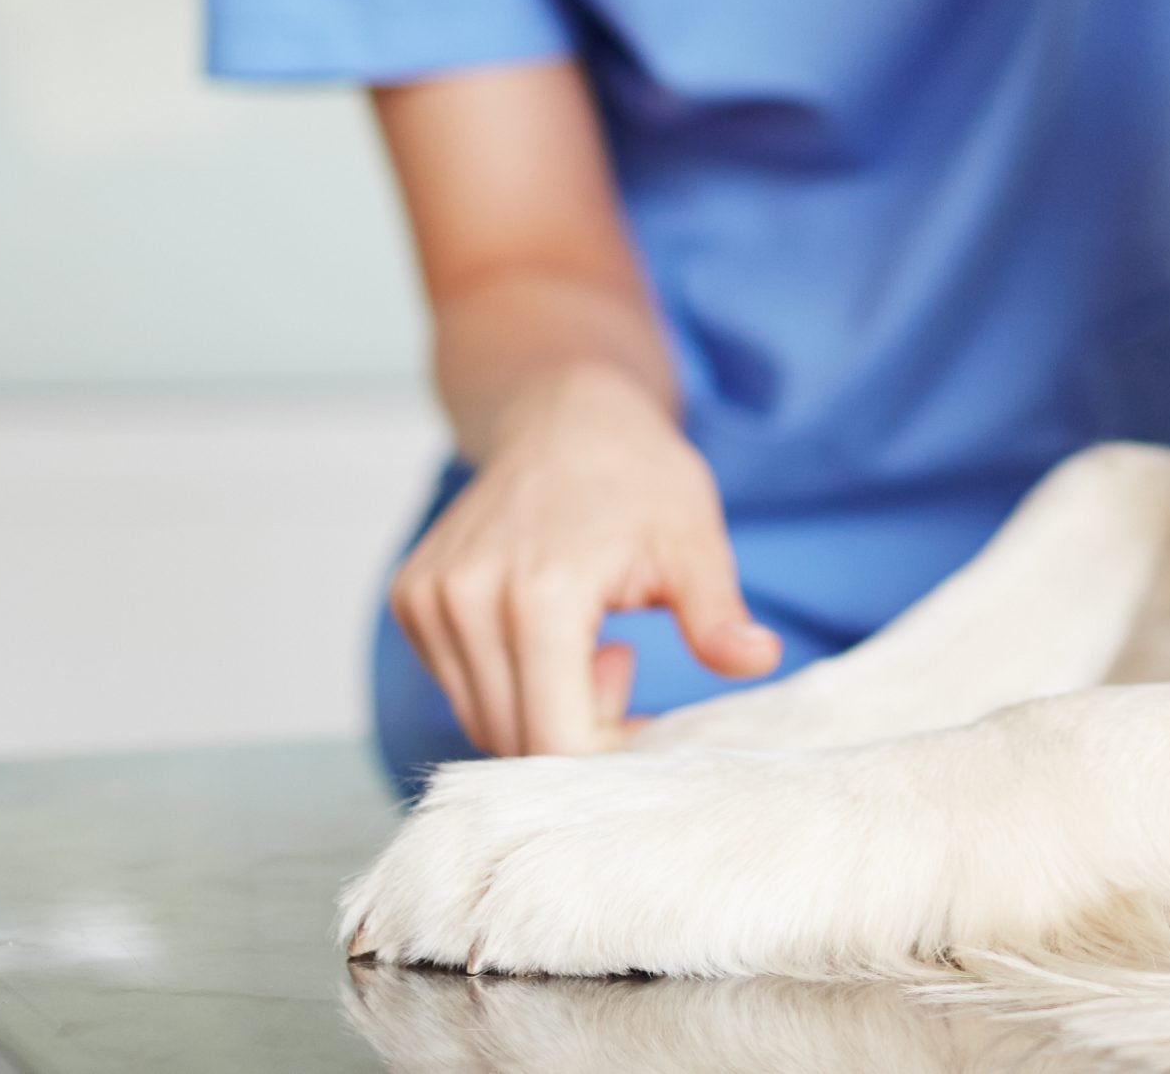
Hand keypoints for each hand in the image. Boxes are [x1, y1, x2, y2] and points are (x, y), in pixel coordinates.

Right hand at [390, 364, 780, 756]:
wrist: (563, 413)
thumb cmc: (637, 477)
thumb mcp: (693, 540)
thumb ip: (716, 614)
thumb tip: (760, 659)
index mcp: (541, 596)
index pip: (555, 742)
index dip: (608, 756)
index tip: (647, 721)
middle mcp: (467, 600)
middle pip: (515, 741)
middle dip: (578, 730)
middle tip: (621, 663)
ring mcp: (428, 600)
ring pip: (482, 720)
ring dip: (541, 707)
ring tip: (589, 641)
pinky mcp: (410, 600)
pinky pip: (458, 685)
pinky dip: (507, 681)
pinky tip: (548, 627)